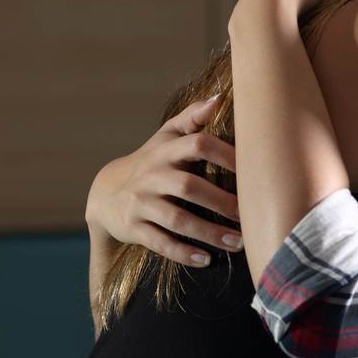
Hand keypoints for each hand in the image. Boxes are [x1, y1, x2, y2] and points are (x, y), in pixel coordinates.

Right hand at [85, 96, 241, 266]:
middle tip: (249, 215)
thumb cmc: (153, 161)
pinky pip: (160, 242)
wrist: (105, 192)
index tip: (252, 168)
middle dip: (221, 202)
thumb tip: (221, 98)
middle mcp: (152, 175)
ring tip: (237, 243)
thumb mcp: (166, 137)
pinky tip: (207, 259)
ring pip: (177, 219)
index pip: (197, 144)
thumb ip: (193, 118)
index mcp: (166, 151)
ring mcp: (140, 203)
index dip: (225, 154)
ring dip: (209, 232)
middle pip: (189, 186)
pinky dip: (183, 252)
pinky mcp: (133, 229)